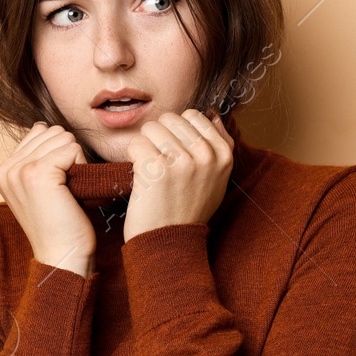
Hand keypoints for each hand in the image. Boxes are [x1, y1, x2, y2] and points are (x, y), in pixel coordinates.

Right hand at [0, 122, 95, 276]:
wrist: (63, 255)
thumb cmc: (61, 224)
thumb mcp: (41, 186)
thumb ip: (37, 155)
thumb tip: (40, 125)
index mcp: (4, 170)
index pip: (40, 132)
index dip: (59, 154)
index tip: (57, 186)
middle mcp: (6, 168)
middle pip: (53, 132)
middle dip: (68, 155)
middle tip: (64, 189)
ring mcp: (19, 170)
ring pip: (63, 138)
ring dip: (75, 161)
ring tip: (68, 191)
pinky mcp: (38, 173)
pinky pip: (72, 149)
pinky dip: (81, 168)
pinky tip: (73, 192)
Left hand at [122, 109, 233, 242]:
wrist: (170, 243)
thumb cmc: (189, 209)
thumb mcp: (217, 178)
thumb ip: (218, 145)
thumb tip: (212, 113)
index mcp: (223, 155)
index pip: (193, 116)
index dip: (177, 132)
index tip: (176, 153)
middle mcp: (206, 156)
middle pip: (170, 119)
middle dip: (159, 137)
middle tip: (161, 163)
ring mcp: (182, 162)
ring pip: (151, 128)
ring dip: (145, 146)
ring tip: (151, 169)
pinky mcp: (157, 170)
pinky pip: (136, 143)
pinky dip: (132, 158)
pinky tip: (141, 175)